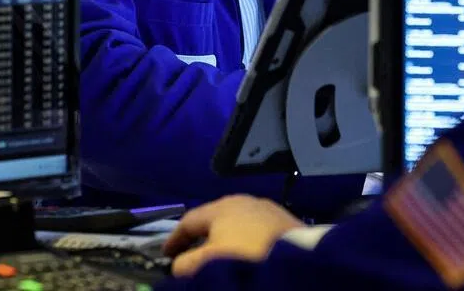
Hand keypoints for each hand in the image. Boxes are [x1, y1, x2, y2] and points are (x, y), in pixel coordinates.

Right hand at [162, 195, 303, 276]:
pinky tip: (248, 252)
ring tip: (219, 254)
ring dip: (225, 237)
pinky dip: (245, 239)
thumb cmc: (246, 257)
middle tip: (190, 253)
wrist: (297, 260)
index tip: (166, 254)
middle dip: (201, 235)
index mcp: (221, 207)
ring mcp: (268, 209)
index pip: (190, 220)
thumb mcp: (208, 263)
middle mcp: (244, 201)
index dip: (175, 238)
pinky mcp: (286, 221)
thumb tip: (181, 263)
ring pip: (238, 222)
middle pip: (215, 217)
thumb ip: (187, 263)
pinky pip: (257, 229)